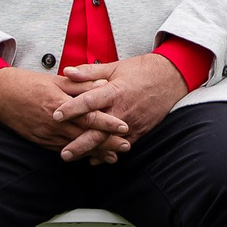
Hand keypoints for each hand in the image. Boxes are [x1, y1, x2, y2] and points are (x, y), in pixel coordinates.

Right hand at [0, 64, 128, 156]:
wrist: (0, 95)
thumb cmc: (28, 83)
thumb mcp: (56, 79)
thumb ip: (80, 84)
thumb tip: (103, 84)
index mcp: (59, 105)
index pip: (87, 117)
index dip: (107, 123)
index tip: (123, 127)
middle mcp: (53, 123)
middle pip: (85, 136)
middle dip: (107, 143)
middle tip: (126, 146)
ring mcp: (46, 135)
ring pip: (75, 147)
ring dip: (95, 152)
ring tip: (113, 156)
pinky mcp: (40, 141)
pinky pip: (62, 149)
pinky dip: (78, 155)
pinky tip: (90, 157)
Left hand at [60, 52, 189, 157]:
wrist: (171, 78)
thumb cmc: (141, 70)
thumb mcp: (115, 67)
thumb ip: (89, 72)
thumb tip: (67, 71)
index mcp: (115, 91)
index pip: (90, 101)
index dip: (72, 108)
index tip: (55, 115)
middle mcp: (122, 109)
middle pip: (98, 130)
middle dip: (80, 143)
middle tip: (63, 153)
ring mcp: (132, 122)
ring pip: (109, 141)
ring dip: (92, 151)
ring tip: (75, 158)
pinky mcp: (140, 130)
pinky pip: (122, 145)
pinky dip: (108, 152)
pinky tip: (95, 159)